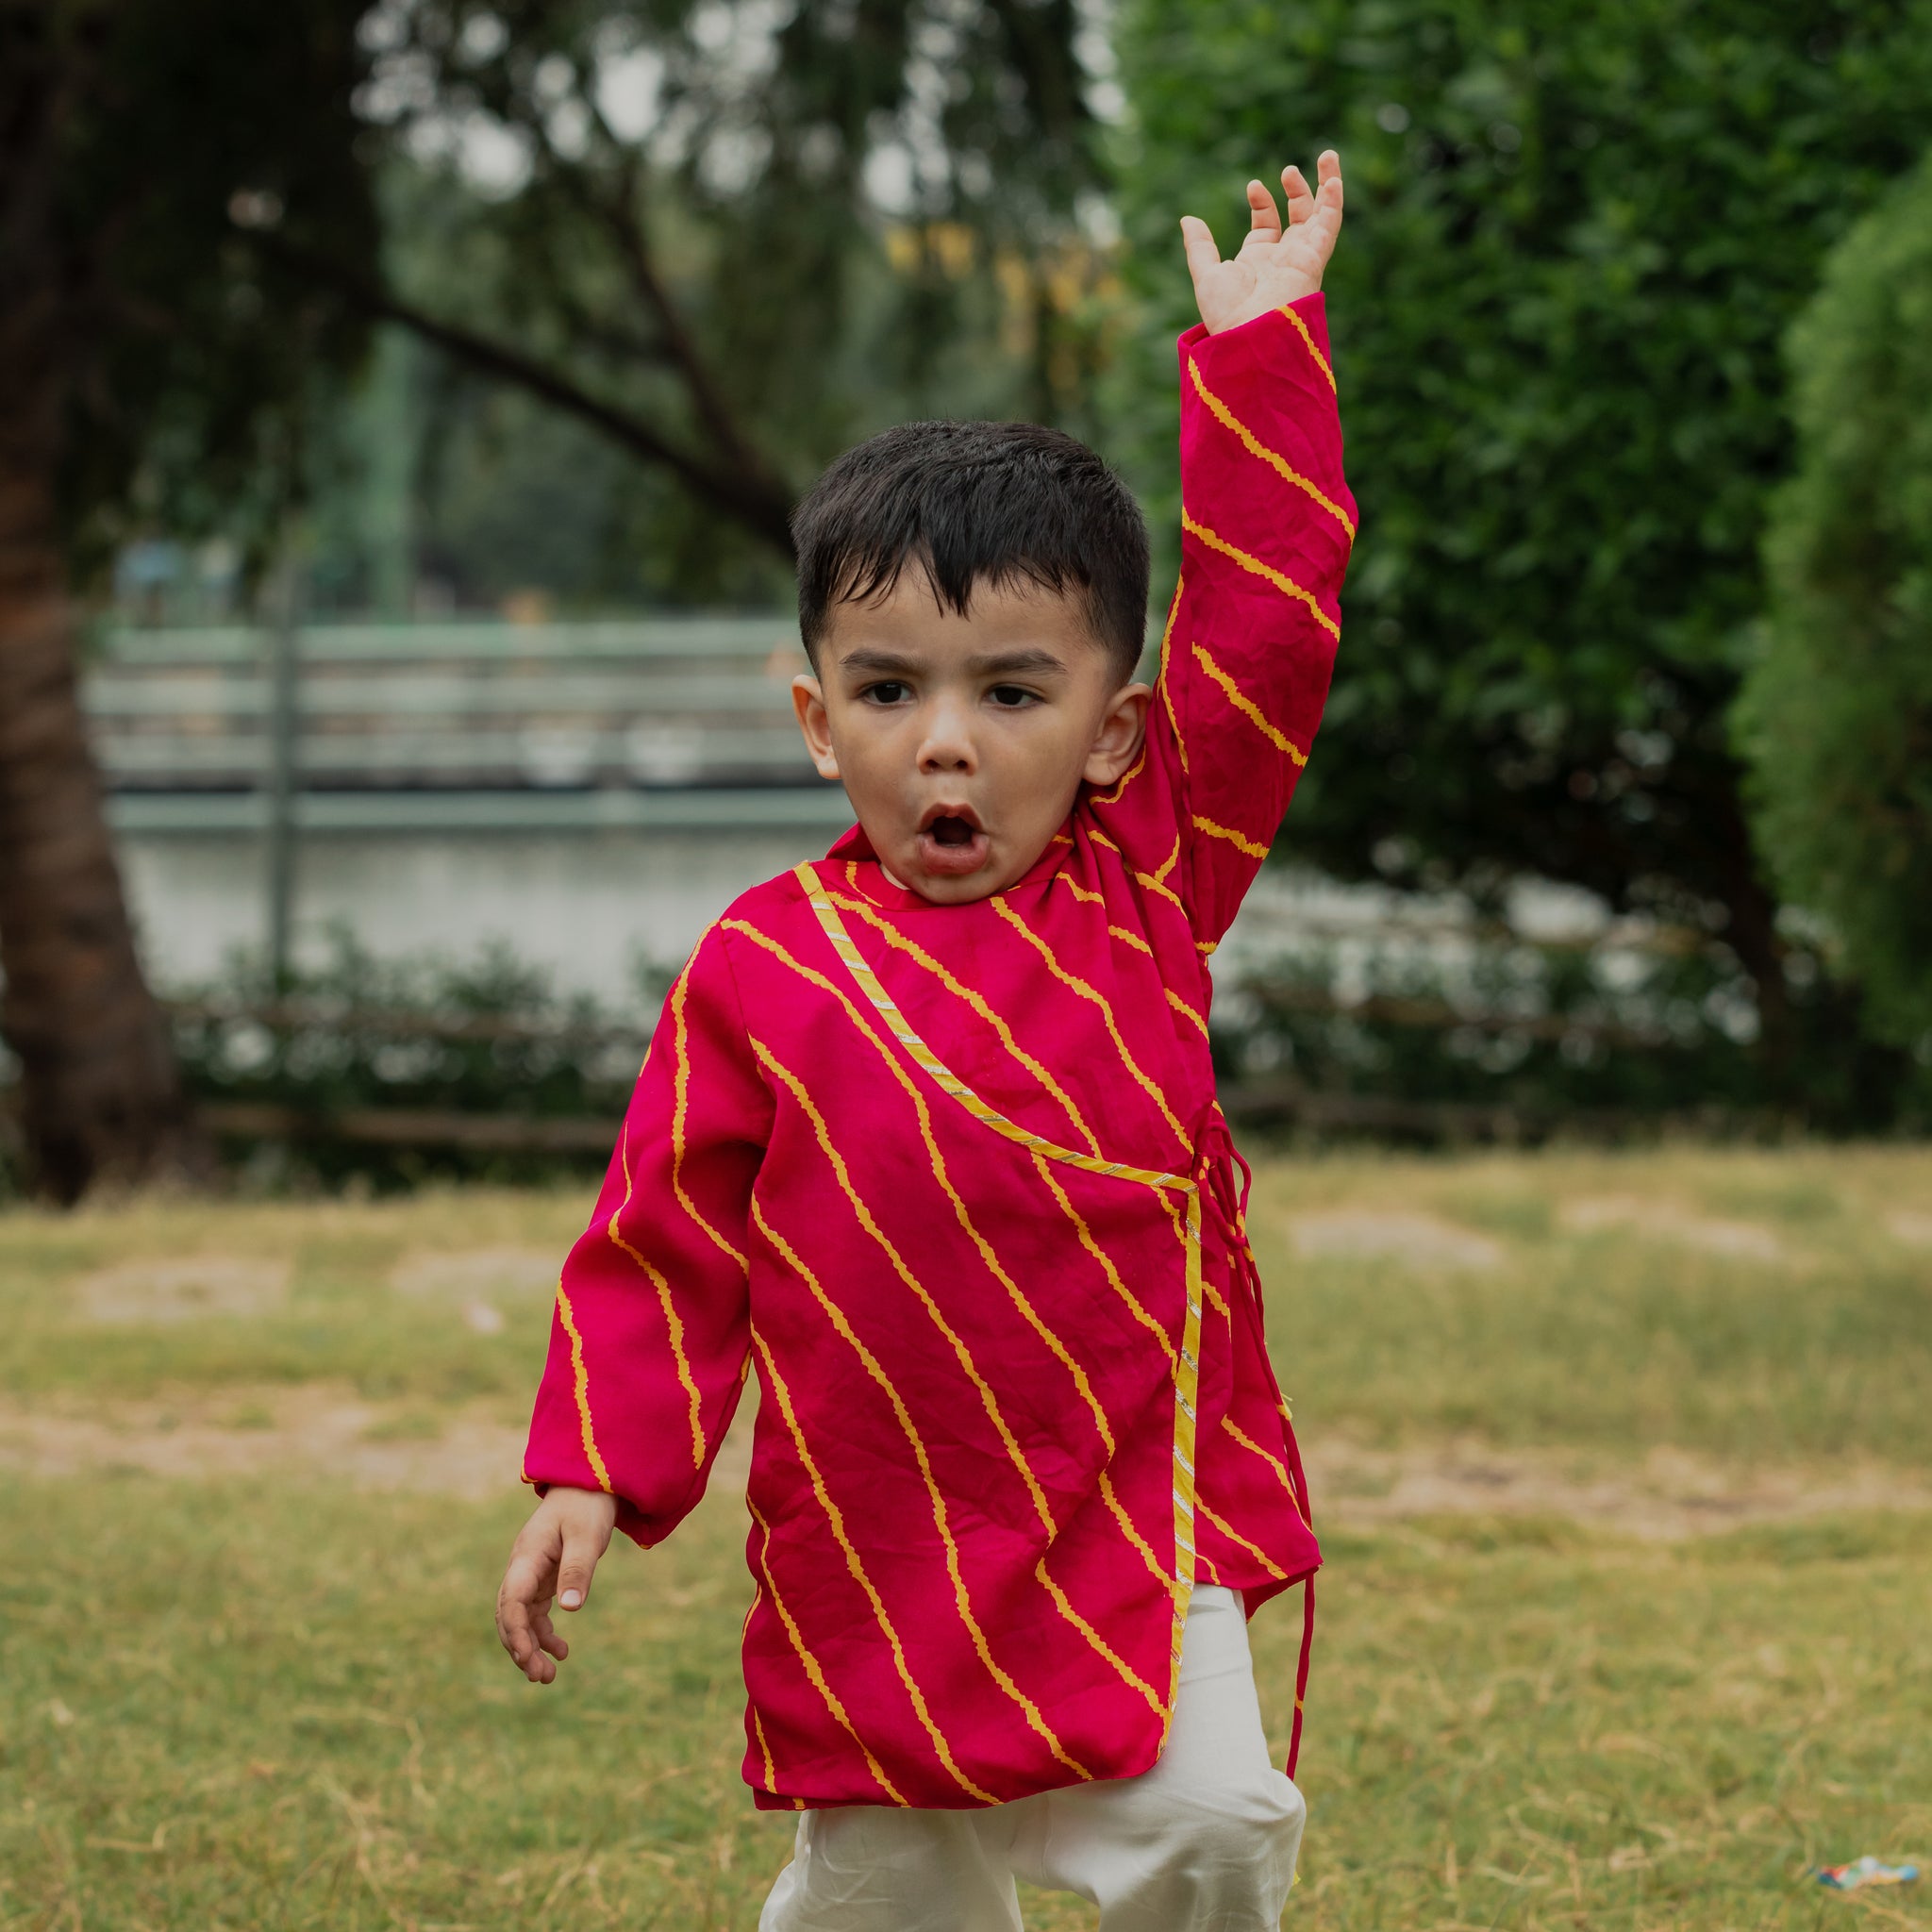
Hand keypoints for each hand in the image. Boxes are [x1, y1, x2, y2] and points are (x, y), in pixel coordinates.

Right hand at [495, 1485, 616, 1683]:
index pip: (512, 1601)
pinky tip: (561, 1650)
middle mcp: (522, 1566)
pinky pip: (535, 1611)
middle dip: (520, 1648)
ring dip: (531, 1646)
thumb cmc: (588, 1506)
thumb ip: (578, 1569)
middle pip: (510, 1615)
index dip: (516, 1632)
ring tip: (548, 1676)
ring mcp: (530, 1572)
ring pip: (521, 1617)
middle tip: (541, 1677)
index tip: (527, 1659)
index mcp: (527, 1556)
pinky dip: (544, 1632)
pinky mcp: (543, 1575)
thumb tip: (570, 1609)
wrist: (590, 1482)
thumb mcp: (587, 1536)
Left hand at [1181, 152, 1343, 334]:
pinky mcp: (1314, 261)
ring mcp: (1301, 259)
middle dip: (1298, 189)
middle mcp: (1282, 258)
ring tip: (1327, 156)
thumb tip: (1187, 219)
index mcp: (1258, 260)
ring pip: (1321, 216)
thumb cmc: (1227, 313)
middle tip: (1292, 167)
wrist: (1249, 335)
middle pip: (1299, 217)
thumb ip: (1200, 246)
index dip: (1262, 202)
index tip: (1253, 185)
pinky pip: (1329, 228)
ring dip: (1326, 186)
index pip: (1267, 224)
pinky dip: (1333, 204)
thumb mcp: (1206, 273)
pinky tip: (1333, 181)